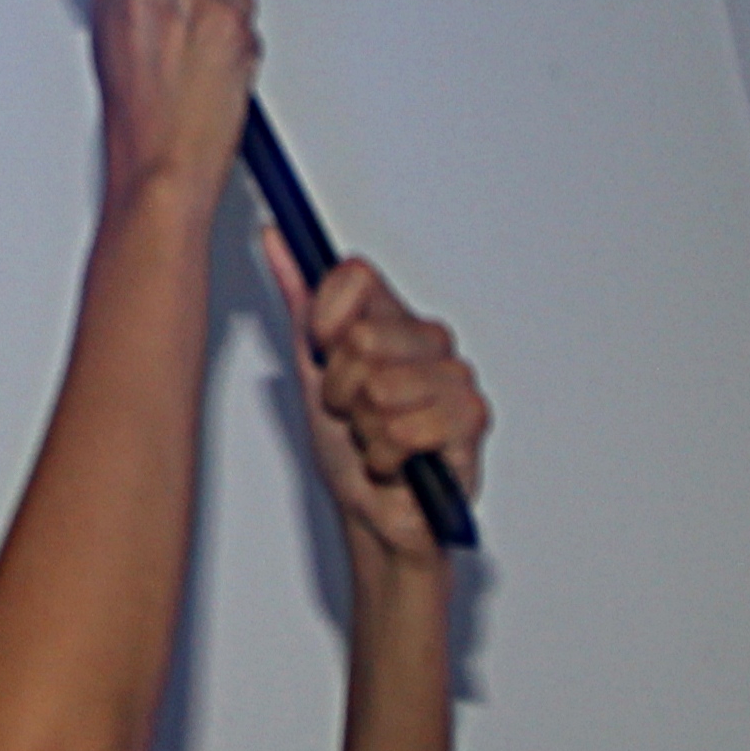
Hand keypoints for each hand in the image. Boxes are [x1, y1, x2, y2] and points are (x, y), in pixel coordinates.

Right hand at [90, 0, 261, 211]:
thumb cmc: (135, 110)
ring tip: (195, 53)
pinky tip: (212, 68)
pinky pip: (249, 19)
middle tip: (188, 12)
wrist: (163, 162)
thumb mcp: (111, 30)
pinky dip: (237, 40)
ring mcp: (207, 1)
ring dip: (222, 11)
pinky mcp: (240, 26)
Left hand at [264, 243, 486, 571]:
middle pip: (360, 338)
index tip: (323, 352)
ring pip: (379, 387)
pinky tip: (396, 462)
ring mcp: (454, 377)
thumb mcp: (311, 370)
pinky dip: (385, 456)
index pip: (355, 276)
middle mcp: (429, 340)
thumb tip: (278, 237)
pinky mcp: (471, 419)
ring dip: (363, 429)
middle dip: (339, 389)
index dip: (325, 319)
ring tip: (375, 439)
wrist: (374, 513)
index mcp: (392, 318)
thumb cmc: (348, 446)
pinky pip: (405, 428)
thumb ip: (301, 301)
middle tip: (351, 413)